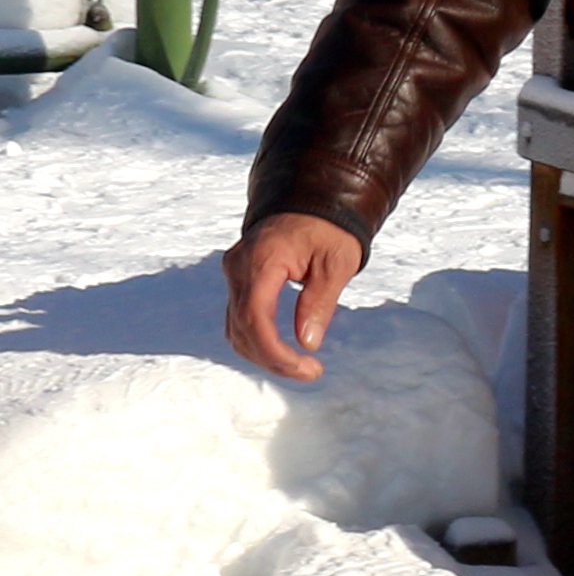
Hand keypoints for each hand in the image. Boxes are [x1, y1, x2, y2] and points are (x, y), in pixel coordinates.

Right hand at [223, 212, 365, 382]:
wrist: (310, 202)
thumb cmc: (329, 230)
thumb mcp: (337, 263)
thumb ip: (320, 302)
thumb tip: (308, 343)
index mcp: (261, 260)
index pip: (255, 317)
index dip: (275, 351)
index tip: (307, 369)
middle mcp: (237, 268)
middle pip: (242, 328)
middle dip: (273, 358)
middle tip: (311, 373)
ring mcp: (233, 275)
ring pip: (235, 328)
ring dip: (263, 354)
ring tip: (302, 367)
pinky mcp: (238, 282)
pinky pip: (239, 319)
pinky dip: (257, 340)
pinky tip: (284, 352)